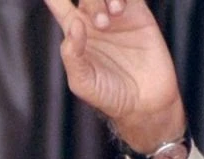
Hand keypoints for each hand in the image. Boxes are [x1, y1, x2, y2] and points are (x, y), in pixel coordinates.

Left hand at [45, 0, 185, 151]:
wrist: (144, 103)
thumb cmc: (108, 96)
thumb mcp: (81, 82)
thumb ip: (72, 55)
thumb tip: (74, 24)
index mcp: (75, 35)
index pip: (59, 5)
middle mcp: (94, 22)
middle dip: (91, 2)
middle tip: (102, 25)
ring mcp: (117, 17)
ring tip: (113, 16)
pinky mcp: (139, 15)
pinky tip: (120, 10)